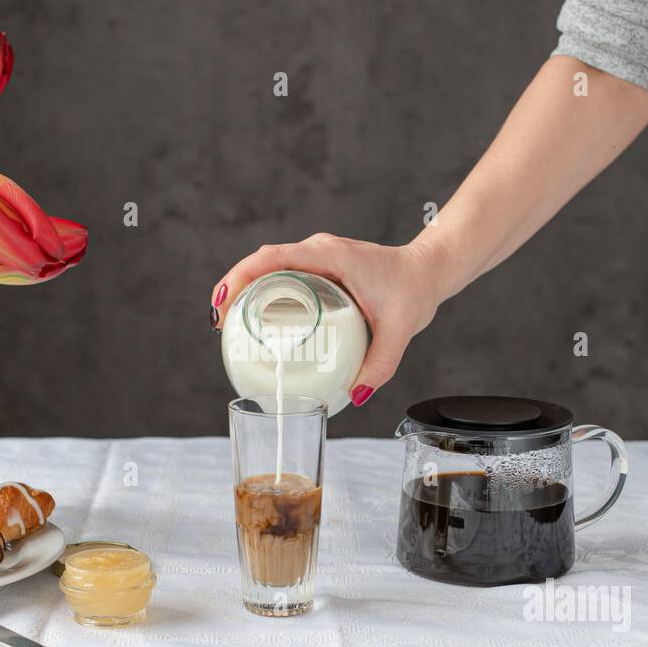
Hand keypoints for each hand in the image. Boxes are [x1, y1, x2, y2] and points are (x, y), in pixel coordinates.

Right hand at [210, 234, 445, 405]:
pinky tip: (257, 320)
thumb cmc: (414, 289)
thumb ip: (380, 364)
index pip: (275, 257)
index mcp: (332, 256)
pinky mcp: (319, 268)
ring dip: (245, 290)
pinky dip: (264, 293)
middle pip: (262, 262)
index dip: (242, 276)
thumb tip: (355, 395)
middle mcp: (319, 251)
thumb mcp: (400, 329)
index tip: (224, 301)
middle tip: (219, 324)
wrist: (428, 269)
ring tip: (229, 325)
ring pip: (270, 267)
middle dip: (234, 288)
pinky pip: (283, 275)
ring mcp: (317, 257)